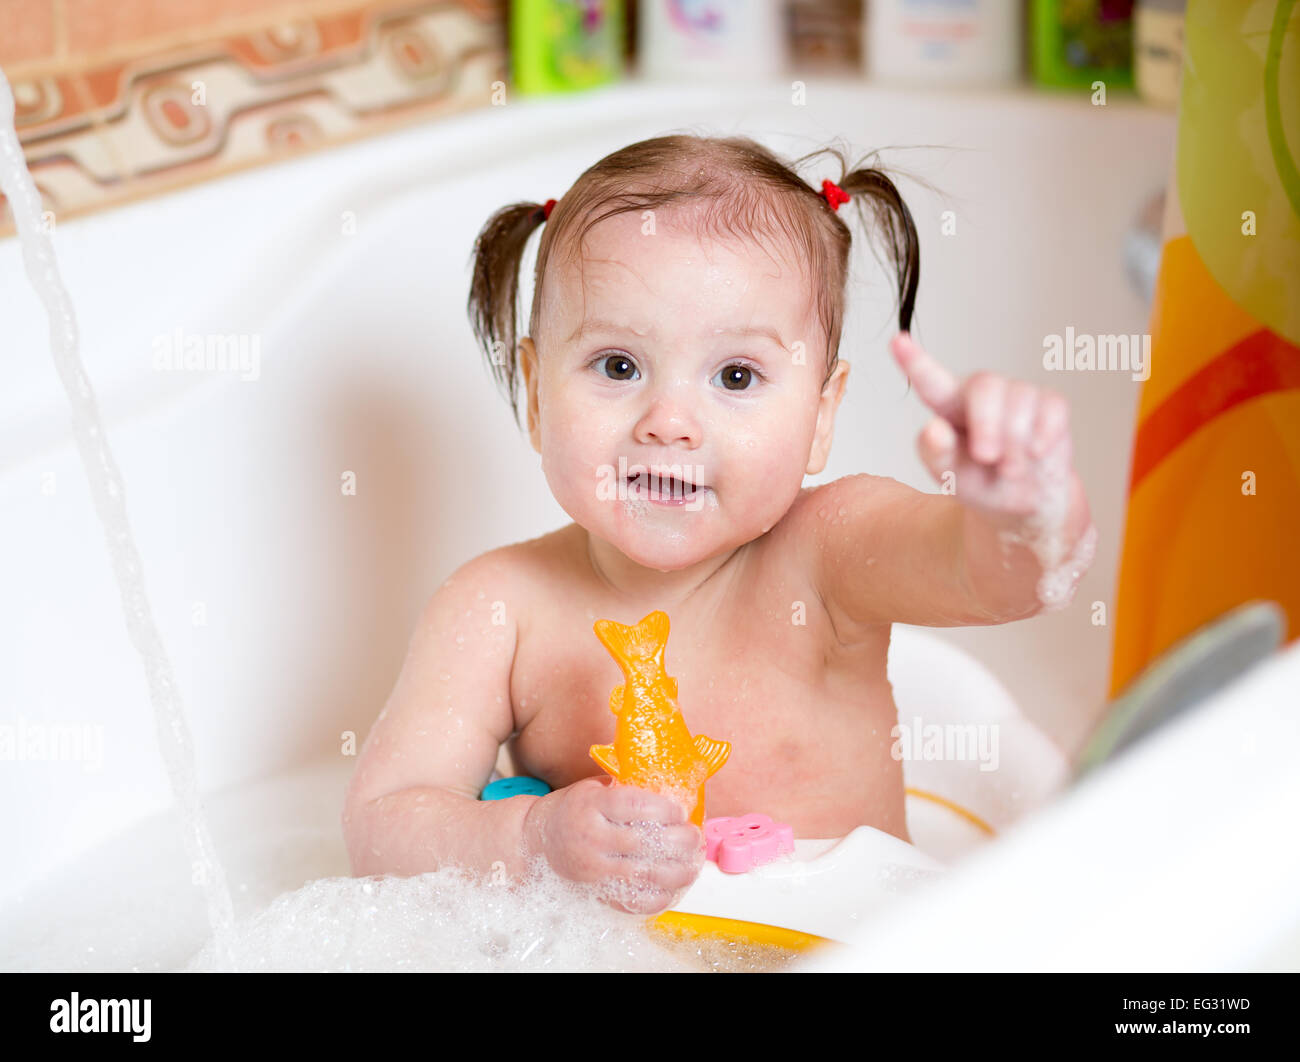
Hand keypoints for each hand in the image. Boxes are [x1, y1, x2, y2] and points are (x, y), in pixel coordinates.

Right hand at [522, 776, 703, 914]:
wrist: (542, 839)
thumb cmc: (577, 809)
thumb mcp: (595, 788)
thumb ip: (627, 788)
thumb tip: (673, 788)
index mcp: (592, 806)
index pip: (635, 806)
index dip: (665, 809)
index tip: (681, 811)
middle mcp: (592, 838)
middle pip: (646, 842)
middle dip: (679, 840)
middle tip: (694, 836)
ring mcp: (595, 868)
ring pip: (646, 875)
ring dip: (679, 871)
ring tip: (694, 862)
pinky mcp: (598, 891)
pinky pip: (635, 901)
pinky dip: (660, 897)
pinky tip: (675, 886)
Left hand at [890, 332, 1073, 517]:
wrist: (1023, 501)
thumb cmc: (980, 483)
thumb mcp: (952, 477)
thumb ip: (938, 455)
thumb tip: (933, 429)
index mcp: (948, 406)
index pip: (930, 382)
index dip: (915, 362)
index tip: (897, 342)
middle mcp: (981, 392)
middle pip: (985, 386)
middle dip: (988, 424)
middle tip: (986, 457)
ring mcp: (1017, 394)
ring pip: (1020, 399)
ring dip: (1016, 443)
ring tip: (1010, 470)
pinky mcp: (1049, 403)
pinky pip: (1051, 407)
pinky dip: (1044, 435)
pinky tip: (1037, 453)